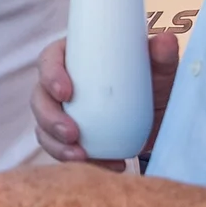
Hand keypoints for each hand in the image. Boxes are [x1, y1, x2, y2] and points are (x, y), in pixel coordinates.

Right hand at [30, 31, 180, 163]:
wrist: (160, 117)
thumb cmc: (153, 84)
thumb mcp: (160, 70)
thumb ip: (163, 55)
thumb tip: (166, 40)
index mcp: (74, 57)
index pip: (49, 60)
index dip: (50, 75)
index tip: (66, 93)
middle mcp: (62, 84)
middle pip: (40, 98)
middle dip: (49, 118)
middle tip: (72, 133)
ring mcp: (62, 113)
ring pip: (44, 128)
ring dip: (57, 145)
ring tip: (82, 157)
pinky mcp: (69, 137)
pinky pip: (61, 150)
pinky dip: (77, 162)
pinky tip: (105, 165)